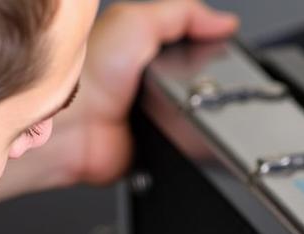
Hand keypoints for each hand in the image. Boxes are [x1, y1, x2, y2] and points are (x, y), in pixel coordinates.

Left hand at [6, 0, 236, 198]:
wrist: (75, 126)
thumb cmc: (89, 73)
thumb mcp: (139, 22)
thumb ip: (182, 15)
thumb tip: (223, 22)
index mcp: (144, 49)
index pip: (189, 42)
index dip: (210, 43)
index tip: (227, 46)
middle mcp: (146, 84)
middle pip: (197, 82)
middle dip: (209, 84)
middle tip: (210, 83)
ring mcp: (149, 117)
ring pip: (192, 116)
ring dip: (197, 114)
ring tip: (195, 107)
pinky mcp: (152, 149)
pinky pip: (181, 148)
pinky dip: (185, 143)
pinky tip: (181, 132)